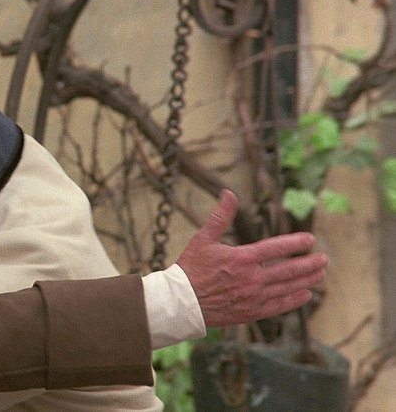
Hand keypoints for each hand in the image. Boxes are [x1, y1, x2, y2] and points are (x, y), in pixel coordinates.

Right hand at [178, 189, 327, 326]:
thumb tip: (229, 193)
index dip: (295, 243)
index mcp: (242, 258)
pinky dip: (293, 300)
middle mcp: (251, 278)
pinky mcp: (250, 312)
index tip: (309, 239)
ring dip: (306, 280)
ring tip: (320, 275)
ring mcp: (253, 297)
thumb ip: (220, 216)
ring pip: (287, 288)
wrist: (181, 301)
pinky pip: (278, 306)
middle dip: (309, 263)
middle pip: (288, 270)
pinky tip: (305, 295)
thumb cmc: (190, 268)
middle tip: (324, 259)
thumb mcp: (203, 238)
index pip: (276, 248)